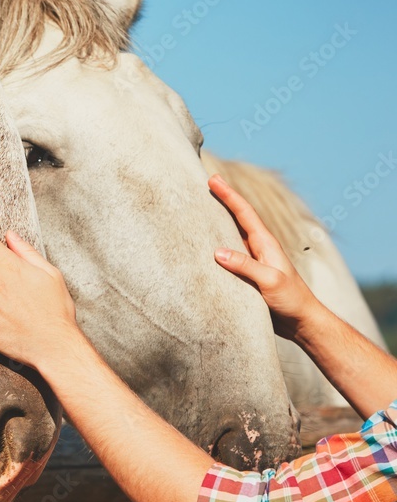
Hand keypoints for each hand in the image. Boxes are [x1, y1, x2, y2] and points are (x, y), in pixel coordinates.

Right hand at [209, 174, 327, 344]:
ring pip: (231, 236)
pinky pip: (228, 256)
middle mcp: (258, 249)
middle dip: (222, 200)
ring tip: (199, 211)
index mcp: (265, 244)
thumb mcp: (270, 281)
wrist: (302, 322)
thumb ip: (245, 265)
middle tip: (207, 184)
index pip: (244, 213)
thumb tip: (217, 252)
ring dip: (217, 222)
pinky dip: (215, 246)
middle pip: (237, 219)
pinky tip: (204, 248)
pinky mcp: (247, 275)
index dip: (229, 195)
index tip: (214, 180)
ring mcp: (252, 261)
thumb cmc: (292, 300)